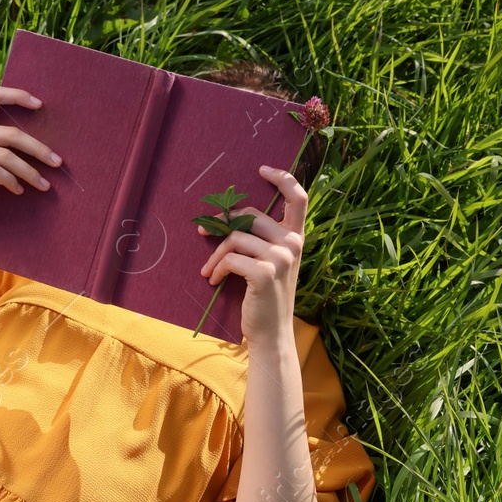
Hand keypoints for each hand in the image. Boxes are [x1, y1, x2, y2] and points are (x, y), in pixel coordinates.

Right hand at [0, 85, 60, 236]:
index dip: (17, 96)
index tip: (41, 105)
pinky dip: (10, 181)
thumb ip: (1, 146)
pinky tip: (19, 191)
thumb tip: (41, 146)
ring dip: (29, 172)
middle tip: (57, 163)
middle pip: (10, 133)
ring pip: (4, 156)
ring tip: (44, 185)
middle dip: (37, 148)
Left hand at [198, 165, 306, 344]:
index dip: (282, 178)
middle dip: (222, 225)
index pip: (298, 197)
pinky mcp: (265, 272)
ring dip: (214, 255)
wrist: (270, 332)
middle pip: (250, 216)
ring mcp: (282, 257)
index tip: (261, 169)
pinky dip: (216, 268)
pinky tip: (212, 280)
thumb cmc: (265, 297)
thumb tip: (225, 218)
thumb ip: (259, 239)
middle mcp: (293, 244)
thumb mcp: (269, 264)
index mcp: (296, 238)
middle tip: (203, 233)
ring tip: (208, 270)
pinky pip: (230, 258)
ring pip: (235, 238)